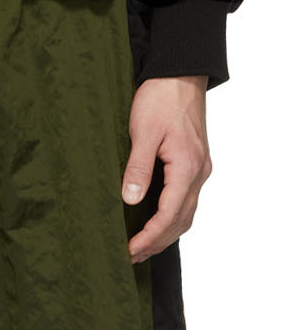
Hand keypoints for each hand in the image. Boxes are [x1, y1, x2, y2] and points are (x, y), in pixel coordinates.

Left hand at [121, 75, 211, 263]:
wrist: (180, 74)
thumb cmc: (161, 98)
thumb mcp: (144, 131)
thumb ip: (139, 167)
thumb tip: (131, 201)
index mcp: (187, 167)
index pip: (169, 214)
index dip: (150, 236)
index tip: (130, 250)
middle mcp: (198, 172)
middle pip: (181, 220)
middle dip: (157, 241)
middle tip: (132, 255)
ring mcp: (199, 168)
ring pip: (186, 212)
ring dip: (166, 232)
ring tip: (142, 245)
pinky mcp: (194, 162)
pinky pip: (186, 198)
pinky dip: (172, 215)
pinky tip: (156, 218)